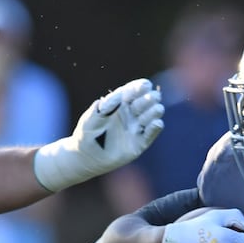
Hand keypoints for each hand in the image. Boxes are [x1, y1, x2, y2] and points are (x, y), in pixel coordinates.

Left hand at [32, 79, 164, 191]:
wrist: (86, 156)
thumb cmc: (87, 133)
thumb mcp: (90, 118)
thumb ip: (103, 107)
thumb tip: (119, 95)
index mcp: (120, 102)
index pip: (135, 90)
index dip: (141, 87)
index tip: (145, 86)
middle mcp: (132, 113)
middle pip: (148, 100)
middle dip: (150, 99)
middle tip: (148, 100)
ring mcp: (137, 127)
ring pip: (153, 115)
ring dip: (154, 112)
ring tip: (152, 112)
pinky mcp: (140, 143)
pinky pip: (151, 133)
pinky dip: (155, 128)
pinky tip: (157, 123)